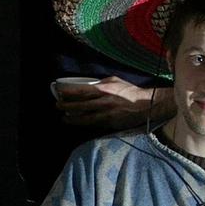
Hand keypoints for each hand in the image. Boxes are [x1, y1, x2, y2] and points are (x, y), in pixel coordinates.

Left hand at [55, 77, 172, 130]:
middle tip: (58, 106)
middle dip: (67, 107)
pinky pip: (94, 124)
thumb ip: (101, 83)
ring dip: (73, 119)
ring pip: (85, 119)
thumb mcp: (115, 81)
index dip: (69, 93)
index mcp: (105, 90)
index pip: (82, 91)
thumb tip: (88, 85)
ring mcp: (107, 115)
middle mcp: (104, 103)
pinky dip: (85, 123)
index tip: (60, 92)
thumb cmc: (129, 91)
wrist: (145, 105)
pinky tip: (79, 123)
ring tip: (64, 118)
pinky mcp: (110, 124)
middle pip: (80, 106)